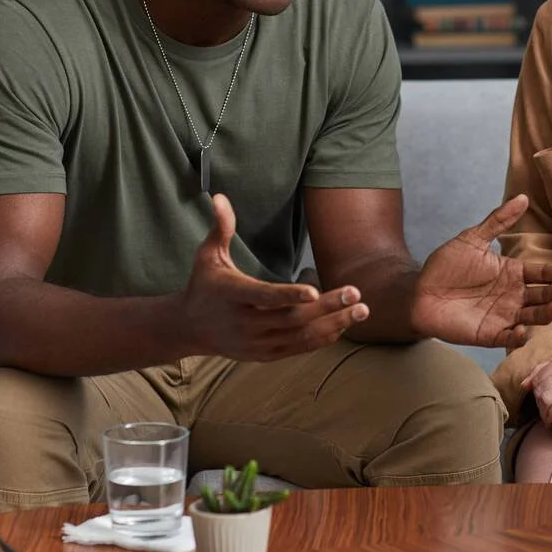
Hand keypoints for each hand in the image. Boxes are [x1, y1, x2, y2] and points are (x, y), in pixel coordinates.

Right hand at [185, 194, 368, 360]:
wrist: (189, 328)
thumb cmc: (204, 284)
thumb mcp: (208, 255)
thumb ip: (221, 227)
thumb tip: (220, 196)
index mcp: (232, 296)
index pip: (264, 297)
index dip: (289, 295)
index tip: (315, 290)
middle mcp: (245, 324)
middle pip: (291, 318)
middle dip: (327, 308)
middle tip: (356, 294)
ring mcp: (256, 343)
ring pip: (300, 336)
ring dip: (334, 324)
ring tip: (362, 310)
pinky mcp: (265, 355)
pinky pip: (299, 348)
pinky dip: (323, 338)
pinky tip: (344, 324)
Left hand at [410, 194, 551, 348]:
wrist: (420, 291)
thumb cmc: (446, 265)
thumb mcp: (472, 239)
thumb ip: (497, 221)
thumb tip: (523, 197)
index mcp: (513, 273)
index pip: (541, 274)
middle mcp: (513, 296)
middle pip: (542, 296)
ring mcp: (503, 316)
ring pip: (533, 318)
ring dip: (545, 314)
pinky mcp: (489, 334)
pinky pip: (508, 339)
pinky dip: (517, 337)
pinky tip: (522, 330)